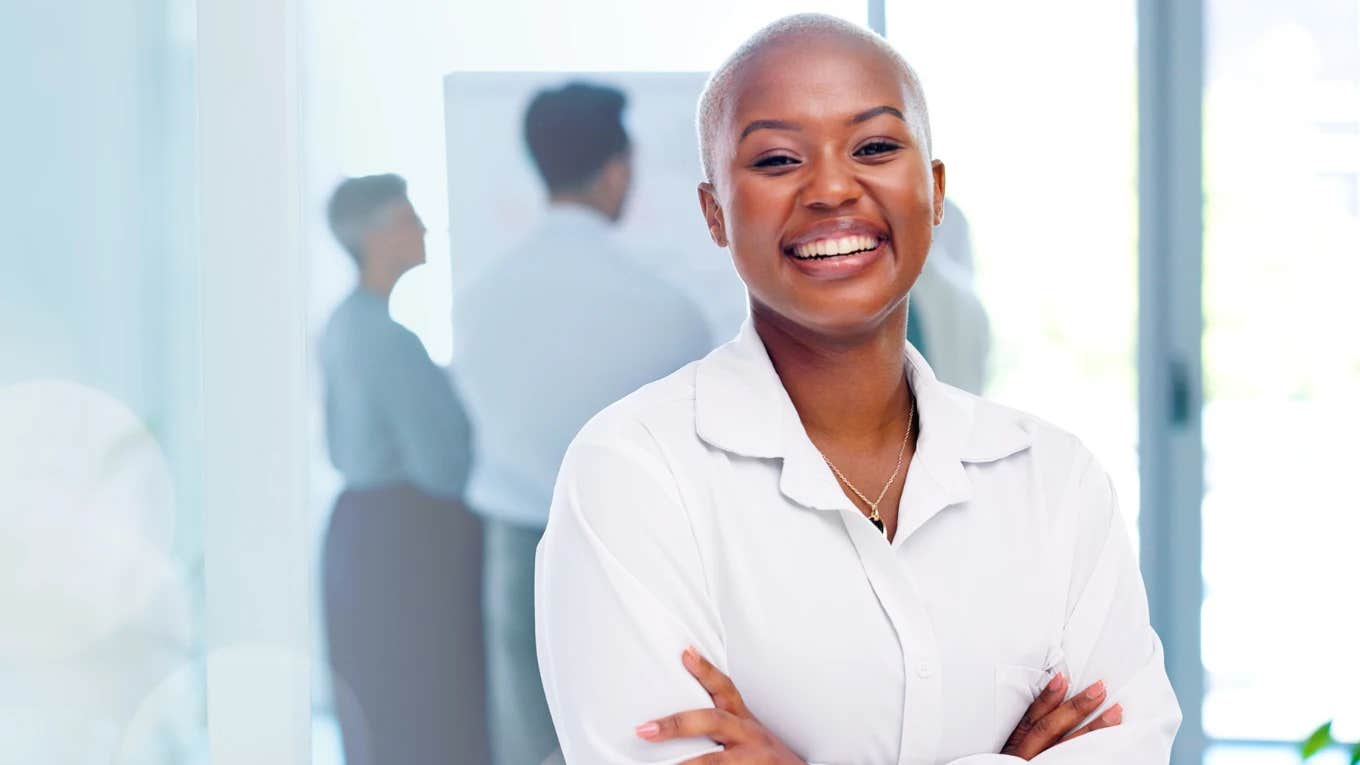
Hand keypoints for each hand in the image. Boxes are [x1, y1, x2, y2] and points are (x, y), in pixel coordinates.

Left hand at [634, 646, 807, 764]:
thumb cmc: (764, 755)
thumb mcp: (747, 732)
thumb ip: (720, 721)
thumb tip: (676, 717)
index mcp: (743, 720)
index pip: (725, 688)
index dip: (706, 670)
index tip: (685, 653)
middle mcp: (748, 735)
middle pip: (713, 721)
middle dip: (678, 724)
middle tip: (645, 730)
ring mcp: (751, 759)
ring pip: (717, 761)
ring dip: (689, 764)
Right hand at [1000, 674, 1122, 759]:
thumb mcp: (1013, 754)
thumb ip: (1031, 736)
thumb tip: (1058, 703)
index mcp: (1016, 750)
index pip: (1031, 720)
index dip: (1046, 698)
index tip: (1062, 678)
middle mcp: (1029, 759)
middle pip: (1052, 730)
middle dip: (1077, 708)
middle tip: (1100, 689)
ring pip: (1071, 750)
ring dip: (1095, 729)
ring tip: (1116, 712)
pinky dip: (1097, 758)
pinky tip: (1115, 748)